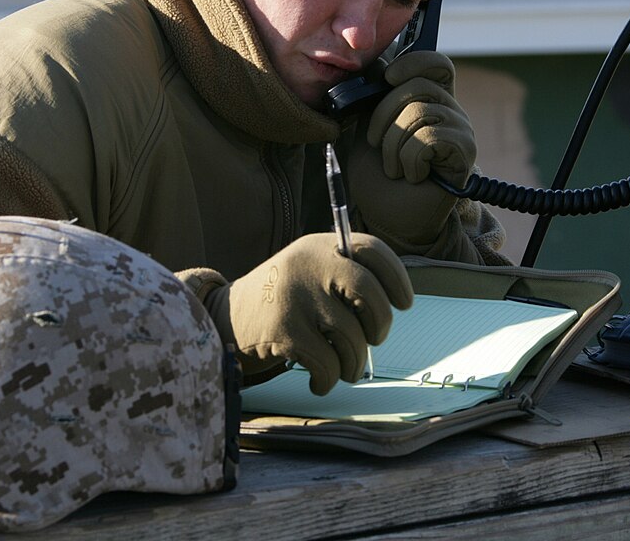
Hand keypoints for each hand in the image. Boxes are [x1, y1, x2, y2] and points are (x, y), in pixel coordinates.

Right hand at [208, 233, 412, 394]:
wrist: (224, 320)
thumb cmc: (282, 300)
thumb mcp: (309, 270)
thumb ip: (345, 277)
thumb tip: (391, 307)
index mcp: (321, 247)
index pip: (372, 249)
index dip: (396, 277)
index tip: (404, 303)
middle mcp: (309, 265)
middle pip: (368, 293)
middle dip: (380, 324)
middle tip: (375, 339)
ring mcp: (296, 297)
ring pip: (351, 336)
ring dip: (355, 362)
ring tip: (347, 369)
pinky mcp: (284, 331)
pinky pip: (327, 362)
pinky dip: (330, 379)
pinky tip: (320, 382)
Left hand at [366, 50, 475, 185]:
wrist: (388, 218)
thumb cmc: (379, 177)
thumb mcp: (368, 129)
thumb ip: (376, 98)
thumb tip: (379, 66)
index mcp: (430, 102)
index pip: (436, 65)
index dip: (414, 62)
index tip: (388, 77)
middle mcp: (451, 112)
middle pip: (419, 85)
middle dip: (384, 115)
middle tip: (378, 144)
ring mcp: (461, 131)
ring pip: (420, 112)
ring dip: (393, 145)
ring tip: (395, 167)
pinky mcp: (465, 152)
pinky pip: (430, 136)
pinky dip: (409, 159)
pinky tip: (413, 176)